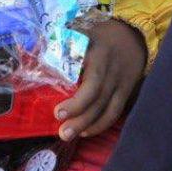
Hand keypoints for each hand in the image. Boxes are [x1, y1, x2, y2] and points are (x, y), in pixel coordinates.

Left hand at [55, 19, 145, 140]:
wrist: (134, 35)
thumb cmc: (100, 37)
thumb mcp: (82, 34)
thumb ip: (62, 47)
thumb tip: (36, 63)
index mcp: (98, 54)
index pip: (92, 82)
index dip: (77, 101)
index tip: (58, 112)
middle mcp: (111, 71)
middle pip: (98, 100)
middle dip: (79, 118)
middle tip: (62, 132)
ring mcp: (121, 83)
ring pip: (107, 109)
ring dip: (89, 125)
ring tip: (69, 136)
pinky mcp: (126, 92)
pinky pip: (115, 112)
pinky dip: (102, 124)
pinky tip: (86, 131)